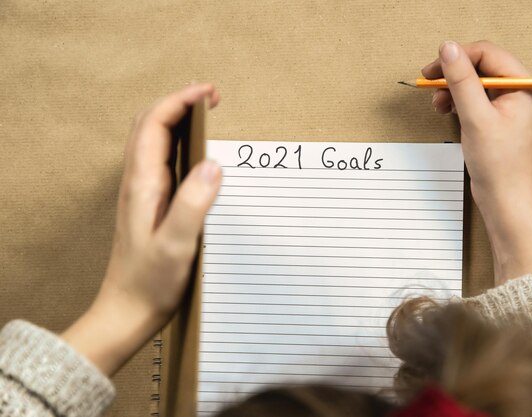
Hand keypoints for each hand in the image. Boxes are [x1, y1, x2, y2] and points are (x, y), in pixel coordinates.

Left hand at [62, 84, 221, 374]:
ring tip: (205, 115)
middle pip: (149, 124)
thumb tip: (213, 164)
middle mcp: (138, 182)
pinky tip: (196, 154)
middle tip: (210, 98)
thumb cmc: (150, 282)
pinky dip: (178, 143)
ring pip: (153, 140)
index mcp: (142, 184)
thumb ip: (193, 203)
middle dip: (178, 102)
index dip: (180, 101)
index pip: (155, 124)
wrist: (127, 311)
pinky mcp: (150, 205)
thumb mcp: (176, 245)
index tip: (209, 93)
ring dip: (176, 119)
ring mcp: (142, 193)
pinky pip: (161, 161)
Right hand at [422, 41, 531, 283]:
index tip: (433, 68)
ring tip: (437, 104)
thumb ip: (461, 81)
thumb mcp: (475, 117)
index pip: (487, 54)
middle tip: (429, 84)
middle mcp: (519, 92)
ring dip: (452, 88)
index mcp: (523, 86)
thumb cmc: (498, 165)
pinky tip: (446, 111)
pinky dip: (457, 102)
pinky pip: (475, 99)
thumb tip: (448, 49)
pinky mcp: (497, 119)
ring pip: (475, 83)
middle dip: (453, 74)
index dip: (458, 57)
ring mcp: (508, 106)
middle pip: (481, 66)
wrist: (505, 200)